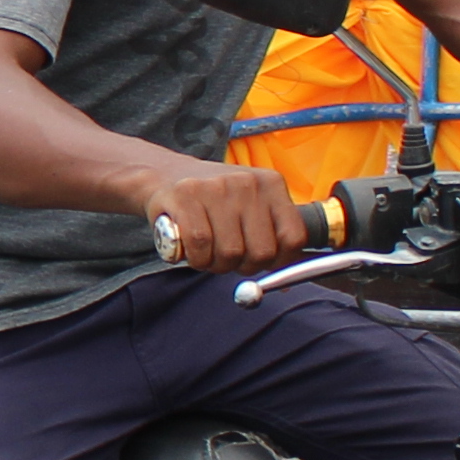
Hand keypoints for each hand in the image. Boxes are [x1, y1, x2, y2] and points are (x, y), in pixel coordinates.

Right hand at [137, 159, 310, 269]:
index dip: (279, 261)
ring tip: (208, 251)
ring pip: (230, 253)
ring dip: (217, 264)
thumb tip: (285, 285)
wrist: (165, 175)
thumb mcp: (250, 207)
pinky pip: (201, 247)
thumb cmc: (213, 201)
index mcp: (271, 184)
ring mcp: (217, 188)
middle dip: (244, 266)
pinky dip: (197, 259)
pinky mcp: (186, 196)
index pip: (293, 238)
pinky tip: (192, 250)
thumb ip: (270, 237)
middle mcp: (248, 182)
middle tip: (229, 258)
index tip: (263, 263)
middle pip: (261, 252)